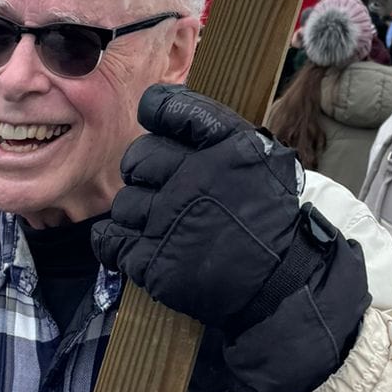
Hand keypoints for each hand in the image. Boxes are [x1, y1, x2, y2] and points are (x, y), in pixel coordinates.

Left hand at [93, 86, 369, 391]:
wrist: (280, 283)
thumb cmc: (273, 218)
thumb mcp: (264, 160)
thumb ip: (224, 136)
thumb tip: (182, 117)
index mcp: (222, 146)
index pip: (168, 108)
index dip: (157, 109)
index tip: (154, 116)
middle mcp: (191, 177)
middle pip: (137, 157)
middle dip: (142, 169)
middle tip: (156, 183)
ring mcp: (169, 220)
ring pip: (124, 202)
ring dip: (135, 211)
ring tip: (155, 221)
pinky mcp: (153, 261)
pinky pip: (112, 241)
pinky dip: (114, 241)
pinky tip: (128, 243)